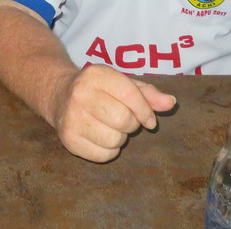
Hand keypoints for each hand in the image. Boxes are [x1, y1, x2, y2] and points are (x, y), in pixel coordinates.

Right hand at [48, 63, 176, 162]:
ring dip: (120, 138)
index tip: (149, 120)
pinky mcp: (68, 139)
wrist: (59, 94)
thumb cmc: (99, 89)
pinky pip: (102, 155)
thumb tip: (171, 102)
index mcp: (96, 75)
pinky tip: (100, 137)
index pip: (130, 95)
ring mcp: (71, 117)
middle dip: (131, 124)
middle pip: (123, 120)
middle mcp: (81, 94)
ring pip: (114, 140)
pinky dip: (108, 151)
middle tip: (123, 120)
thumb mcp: (122, 83)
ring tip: (110, 127)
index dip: (145, 111)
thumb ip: (148, 93)